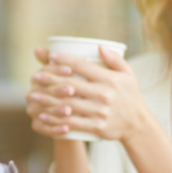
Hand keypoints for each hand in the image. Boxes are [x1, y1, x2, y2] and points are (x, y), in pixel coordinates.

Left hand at [26, 46, 147, 141]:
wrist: (138, 125)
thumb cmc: (131, 96)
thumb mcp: (128, 75)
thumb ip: (114, 60)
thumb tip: (99, 46)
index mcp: (110, 79)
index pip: (82, 66)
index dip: (64, 60)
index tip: (49, 57)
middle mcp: (104, 94)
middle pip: (70, 84)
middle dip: (49, 79)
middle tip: (34, 77)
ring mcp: (100, 111)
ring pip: (68, 104)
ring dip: (48, 100)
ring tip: (33, 96)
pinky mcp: (97, 126)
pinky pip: (72, 123)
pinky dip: (55, 120)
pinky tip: (43, 116)